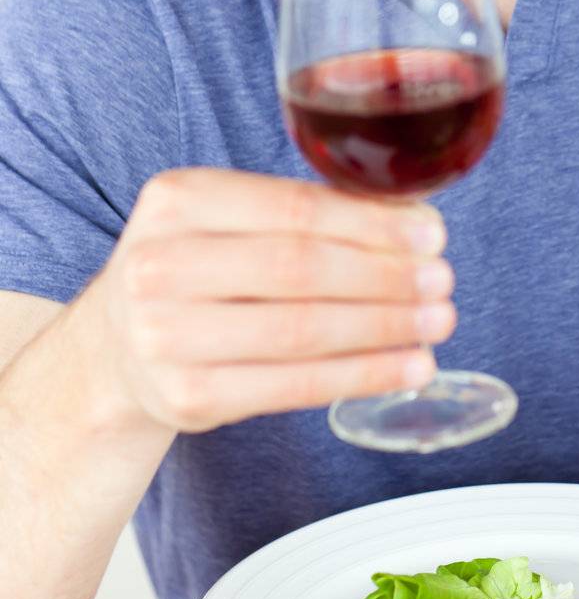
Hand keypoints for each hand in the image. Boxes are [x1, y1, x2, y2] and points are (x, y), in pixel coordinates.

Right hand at [80, 167, 454, 434]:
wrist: (116, 347)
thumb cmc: (195, 269)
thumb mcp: (225, 219)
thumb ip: (304, 213)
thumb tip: (413, 224)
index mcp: (178, 200)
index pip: (294, 210)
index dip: (372, 225)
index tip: (430, 234)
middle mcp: (159, 265)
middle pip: (301, 270)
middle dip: (386, 276)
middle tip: (442, 279)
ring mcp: (166, 337)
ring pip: (302, 331)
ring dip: (384, 328)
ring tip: (438, 322)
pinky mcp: (187, 398)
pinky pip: (293, 387)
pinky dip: (361, 376)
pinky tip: (407, 367)